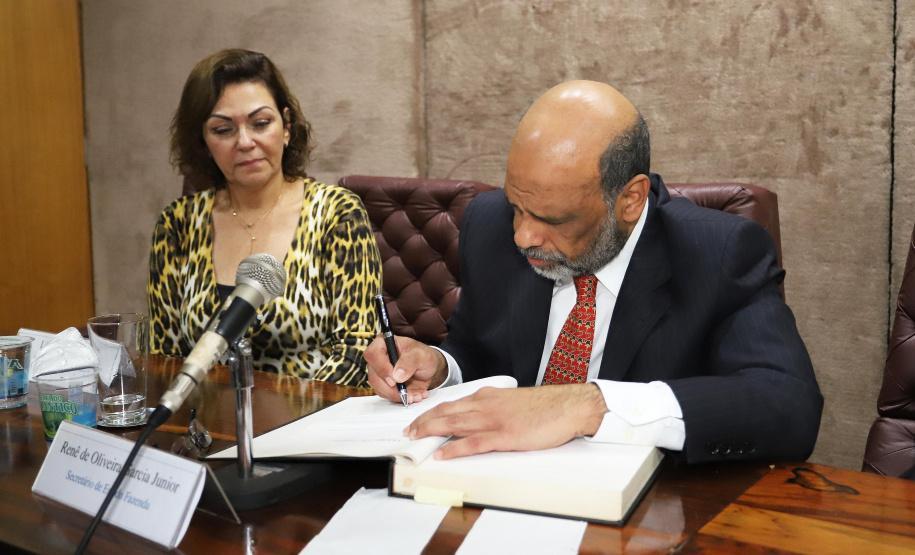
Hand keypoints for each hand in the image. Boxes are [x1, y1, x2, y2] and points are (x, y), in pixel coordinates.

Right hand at [364, 334, 447, 403]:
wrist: (429, 370)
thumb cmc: (424, 357)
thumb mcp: (422, 355)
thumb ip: (410, 362)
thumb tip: (397, 375)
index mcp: (385, 343)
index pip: (373, 354)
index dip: (381, 368)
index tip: (394, 379)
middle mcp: (379, 358)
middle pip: (373, 375)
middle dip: (390, 388)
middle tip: (405, 392)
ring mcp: (380, 372)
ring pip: (378, 388)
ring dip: (396, 395)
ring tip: (414, 395)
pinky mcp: (384, 385)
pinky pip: (386, 395)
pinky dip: (399, 398)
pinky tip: (412, 396)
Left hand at [405, 383, 607, 458]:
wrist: (568, 406)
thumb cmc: (545, 407)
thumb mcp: (512, 403)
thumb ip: (493, 409)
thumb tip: (478, 420)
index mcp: (488, 396)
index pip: (452, 403)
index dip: (432, 412)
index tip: (418, 420)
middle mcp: (486, 405)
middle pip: (447, 412)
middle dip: (424, 421)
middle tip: (409, 431)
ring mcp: (494, 420)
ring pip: (454, 424)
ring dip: (432, 432)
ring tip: (415, 439)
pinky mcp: (505, 436)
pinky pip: (473, 443)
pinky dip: (455, 448)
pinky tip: (442, 454)